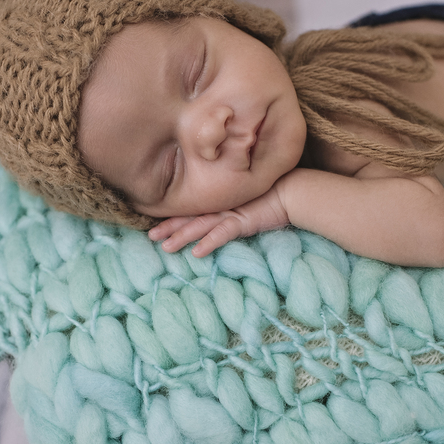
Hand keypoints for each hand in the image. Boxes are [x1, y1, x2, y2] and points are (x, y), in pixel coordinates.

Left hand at [148, 185, 289, 256]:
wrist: (293, 190)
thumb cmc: (273, 196)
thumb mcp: (248, 204)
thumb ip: (234, 210)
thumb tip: (221, 221)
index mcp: (220, 201)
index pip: (192, 210)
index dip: (174, 217)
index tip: (156, 225)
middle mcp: (221, 206)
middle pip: (190, 217)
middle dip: (169, 227)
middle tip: (151, 237)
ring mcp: (231, 213)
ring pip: (200, 226)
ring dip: (182, 236)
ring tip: (166, 247)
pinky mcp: (243, 221)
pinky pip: (223, 234)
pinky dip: (210, 242)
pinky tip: (197, 252)